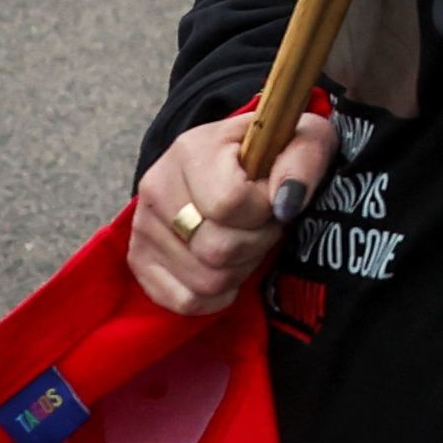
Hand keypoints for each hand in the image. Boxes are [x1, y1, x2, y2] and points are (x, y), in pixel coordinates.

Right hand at [130, 97, 334, 314]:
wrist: (235, 161)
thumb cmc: (271, 152)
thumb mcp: (302, 140)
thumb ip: (302, 162)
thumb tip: (285, 203)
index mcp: (192, 150)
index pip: (230, 204)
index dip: (263, 211)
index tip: (270, 199)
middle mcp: (156, 187)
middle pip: (216, 250)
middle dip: (256, 243)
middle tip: (262, 225)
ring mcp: (142, 227)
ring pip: (205, 282)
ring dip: (240, 270)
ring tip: (245, 240)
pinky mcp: (140, 260)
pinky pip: (184, 301)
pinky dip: (216, 295)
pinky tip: (228, 267)